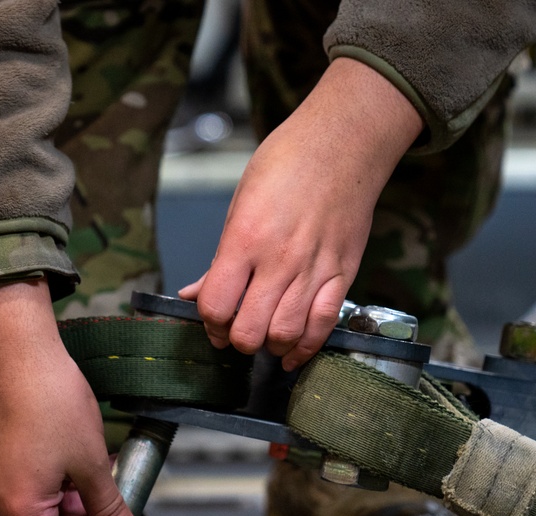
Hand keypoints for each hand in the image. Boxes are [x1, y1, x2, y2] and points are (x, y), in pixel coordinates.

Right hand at [0, 280, 145, 515]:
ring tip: (108, 476)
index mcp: (21, 511)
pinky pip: (38, 494)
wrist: (15, 352)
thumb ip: (110, 510)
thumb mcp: (91, 461)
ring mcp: (2, 484)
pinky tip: (89, 463)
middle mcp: (4, 504)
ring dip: (80, 507)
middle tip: (123, 512)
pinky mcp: (6, 464)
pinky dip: (66, 488)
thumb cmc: (47, 399)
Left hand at [179, 58, 423, 370]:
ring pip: (285, 335)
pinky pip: (323, 325)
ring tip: (264, 337)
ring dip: (269, 345)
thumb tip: (193, 294)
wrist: (342, 143)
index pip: (216, 306)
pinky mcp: (343, 274)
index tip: (212, 322)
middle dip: (236, 340)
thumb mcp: (239, 204)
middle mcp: (279, 260)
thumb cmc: (285, 164)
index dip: (209, 323)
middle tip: (236, 332)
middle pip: (249, 332)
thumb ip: (219, 259)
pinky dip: (306, 347)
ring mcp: (314, 270)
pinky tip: (292, 353)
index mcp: (245, 240)